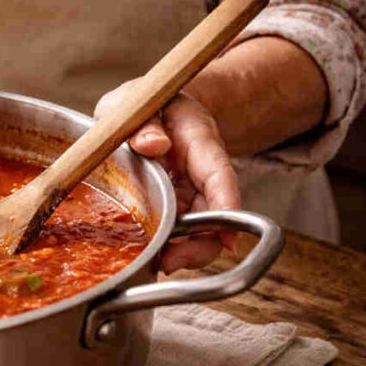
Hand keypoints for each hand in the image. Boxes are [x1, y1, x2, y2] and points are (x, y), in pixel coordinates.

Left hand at [95, 81, 240, 272]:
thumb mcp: (136, 102)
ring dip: (182, 251)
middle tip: (170, 262)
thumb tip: (152, 144)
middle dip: (200, 245)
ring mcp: (187, 193)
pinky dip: (165, 245)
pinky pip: (176, 230)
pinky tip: (146, 254)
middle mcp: (200, 174)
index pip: (220, 176)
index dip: (227, 207)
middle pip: (214, 215)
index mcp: (199, 143)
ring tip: (156, 263)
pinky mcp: (172, 206)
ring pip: (197, 230)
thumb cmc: (145, 103)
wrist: (151, 109)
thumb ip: (145, 122)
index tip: (228, 237)